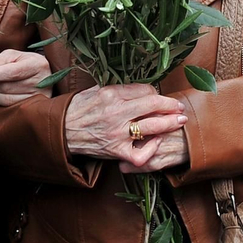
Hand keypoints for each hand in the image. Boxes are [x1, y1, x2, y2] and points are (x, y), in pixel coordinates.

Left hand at [0, 48, 53, 105]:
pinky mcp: (34, 107)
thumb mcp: (14, 55)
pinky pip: (10, 107)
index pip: (13, 72)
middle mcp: (41, 82)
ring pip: (8, 99)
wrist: (43, 74)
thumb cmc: (26, 62)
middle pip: (8, 87)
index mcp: (37, 65)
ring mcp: (38, 97)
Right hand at [64, 84, 186, 166]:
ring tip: (180, 121)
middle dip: (171, 106)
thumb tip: (144, 88)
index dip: (157, 93)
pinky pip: (140, 153)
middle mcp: (116, 112)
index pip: (145, 90)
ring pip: (152, 127)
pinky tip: (156, 141)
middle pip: (153, 105)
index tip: (161, 97)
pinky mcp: (115, 151)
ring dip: (170, 123)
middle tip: (180, 107)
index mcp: (111, 94)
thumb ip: (120, 88)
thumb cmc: (80, 108)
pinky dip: (151, 148)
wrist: (62, 131)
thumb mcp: (98, 89)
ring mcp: (117, 133)